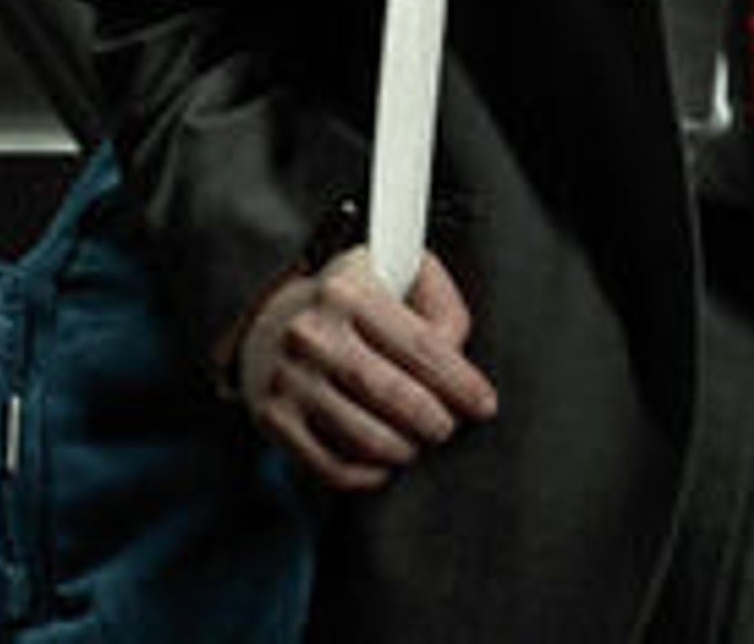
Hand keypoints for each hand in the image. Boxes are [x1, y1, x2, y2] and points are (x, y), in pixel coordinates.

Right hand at [234, 246, 498, 491]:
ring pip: (366, 438)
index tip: (483, 404)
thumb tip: (457, 356)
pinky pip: (334, 467)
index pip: (421, 345)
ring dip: (405, 449)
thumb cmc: (353, 307)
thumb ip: (440, 308)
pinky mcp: (273, 417)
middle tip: (445, 427)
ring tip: (415, 443)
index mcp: (346, 291)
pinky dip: (370, 475)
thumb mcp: (395, 279)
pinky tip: (383, 462)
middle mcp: (310, 333)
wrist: (270, 325)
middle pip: (394, 396)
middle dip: (435, 421)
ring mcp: (287, 377)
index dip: (461, 382)